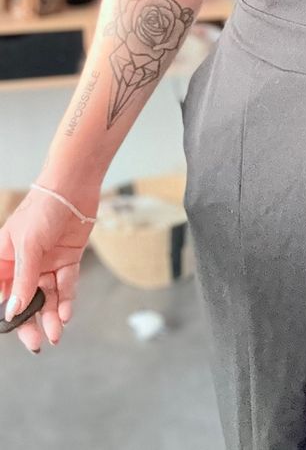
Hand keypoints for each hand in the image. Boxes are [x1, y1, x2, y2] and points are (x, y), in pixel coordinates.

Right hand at [0, 183, 98, 352]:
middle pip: (25, 299)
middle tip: (37, 342)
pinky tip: (66, 314)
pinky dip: (66, 300)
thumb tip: (13, 311)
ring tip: (56, 333)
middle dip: (30, 322)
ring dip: (51, 315)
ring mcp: (47, 262)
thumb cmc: (43, 208)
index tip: (11, 331)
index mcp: (5, 258)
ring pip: (47, 296)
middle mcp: (25, 263)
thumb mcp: (28, 245)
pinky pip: (66, 285)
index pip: (2, 292)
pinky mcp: (68, 259)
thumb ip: (24, 280)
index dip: (6, 312)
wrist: (74, 186)